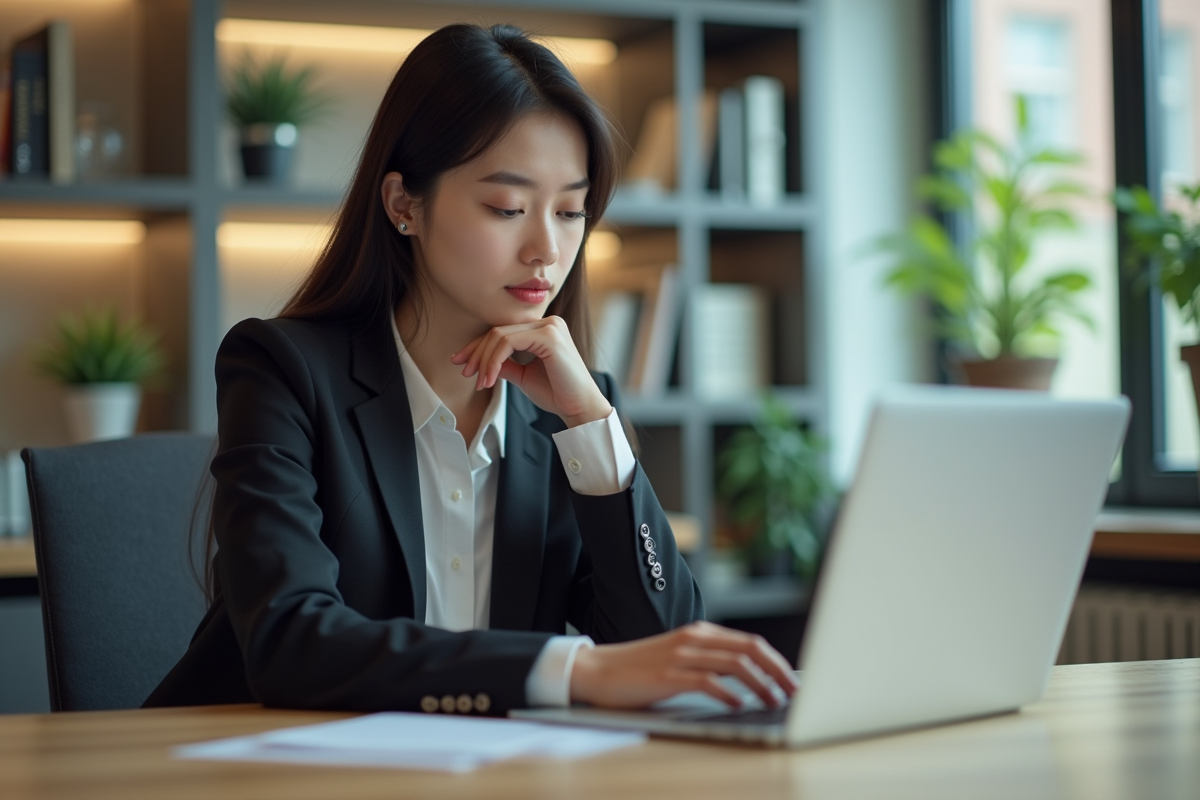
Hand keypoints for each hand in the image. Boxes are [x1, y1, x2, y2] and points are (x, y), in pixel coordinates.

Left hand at [450, 316, 611, 426]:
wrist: (580, 408)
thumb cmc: (558, 393)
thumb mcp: (524, 375)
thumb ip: (506, 364)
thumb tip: (482, 362)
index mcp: (544, 328)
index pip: (503, 331)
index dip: (478, 346)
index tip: (461, 363)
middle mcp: (548, 322)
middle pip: (498, 331)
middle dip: (476, 353)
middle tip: (465, 373)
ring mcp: (550, 327)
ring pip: (500, 336)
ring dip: (484, 361)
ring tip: (480, 382)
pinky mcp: (549, 336)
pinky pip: (508, 343)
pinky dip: (494, 361)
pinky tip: (490, 379)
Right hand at [569, 621, 799, 708]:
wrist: (597, 670)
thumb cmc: (639, 669)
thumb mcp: (679, 657)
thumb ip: (708, 661)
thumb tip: (746, 680)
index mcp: (700, 633)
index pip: (750, 642)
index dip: (776, 661)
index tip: (791, 680)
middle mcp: (694, 640)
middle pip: (750, 649)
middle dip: (778, 671)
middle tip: (794, 692)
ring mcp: (681, 656)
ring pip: (735, 665)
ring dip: (761, 684)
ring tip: (773, 701)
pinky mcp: (668, 676)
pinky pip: (707, 682)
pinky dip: (729, 694)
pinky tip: (739, 705)